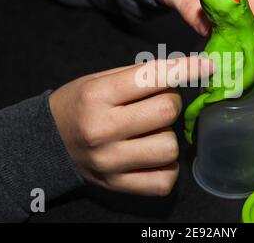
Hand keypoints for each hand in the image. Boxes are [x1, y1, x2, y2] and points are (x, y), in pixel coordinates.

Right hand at [49, 57, 214, 195]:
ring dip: (168, 135)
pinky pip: (164, 180)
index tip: (207, 66)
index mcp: (97, 96)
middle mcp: (102, 130)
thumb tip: (184, 73)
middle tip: (157, 103)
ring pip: (170, 147)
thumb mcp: (98, 80)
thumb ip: (139, 76)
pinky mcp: (118, 185)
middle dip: (171, 102)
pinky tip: (154, 156)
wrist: (46, 144)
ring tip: (150, 132)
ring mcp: (110, 162)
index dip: (186, 69)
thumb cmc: (78, 105)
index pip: (152, 78)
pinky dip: (167, 167)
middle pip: (167, 112)